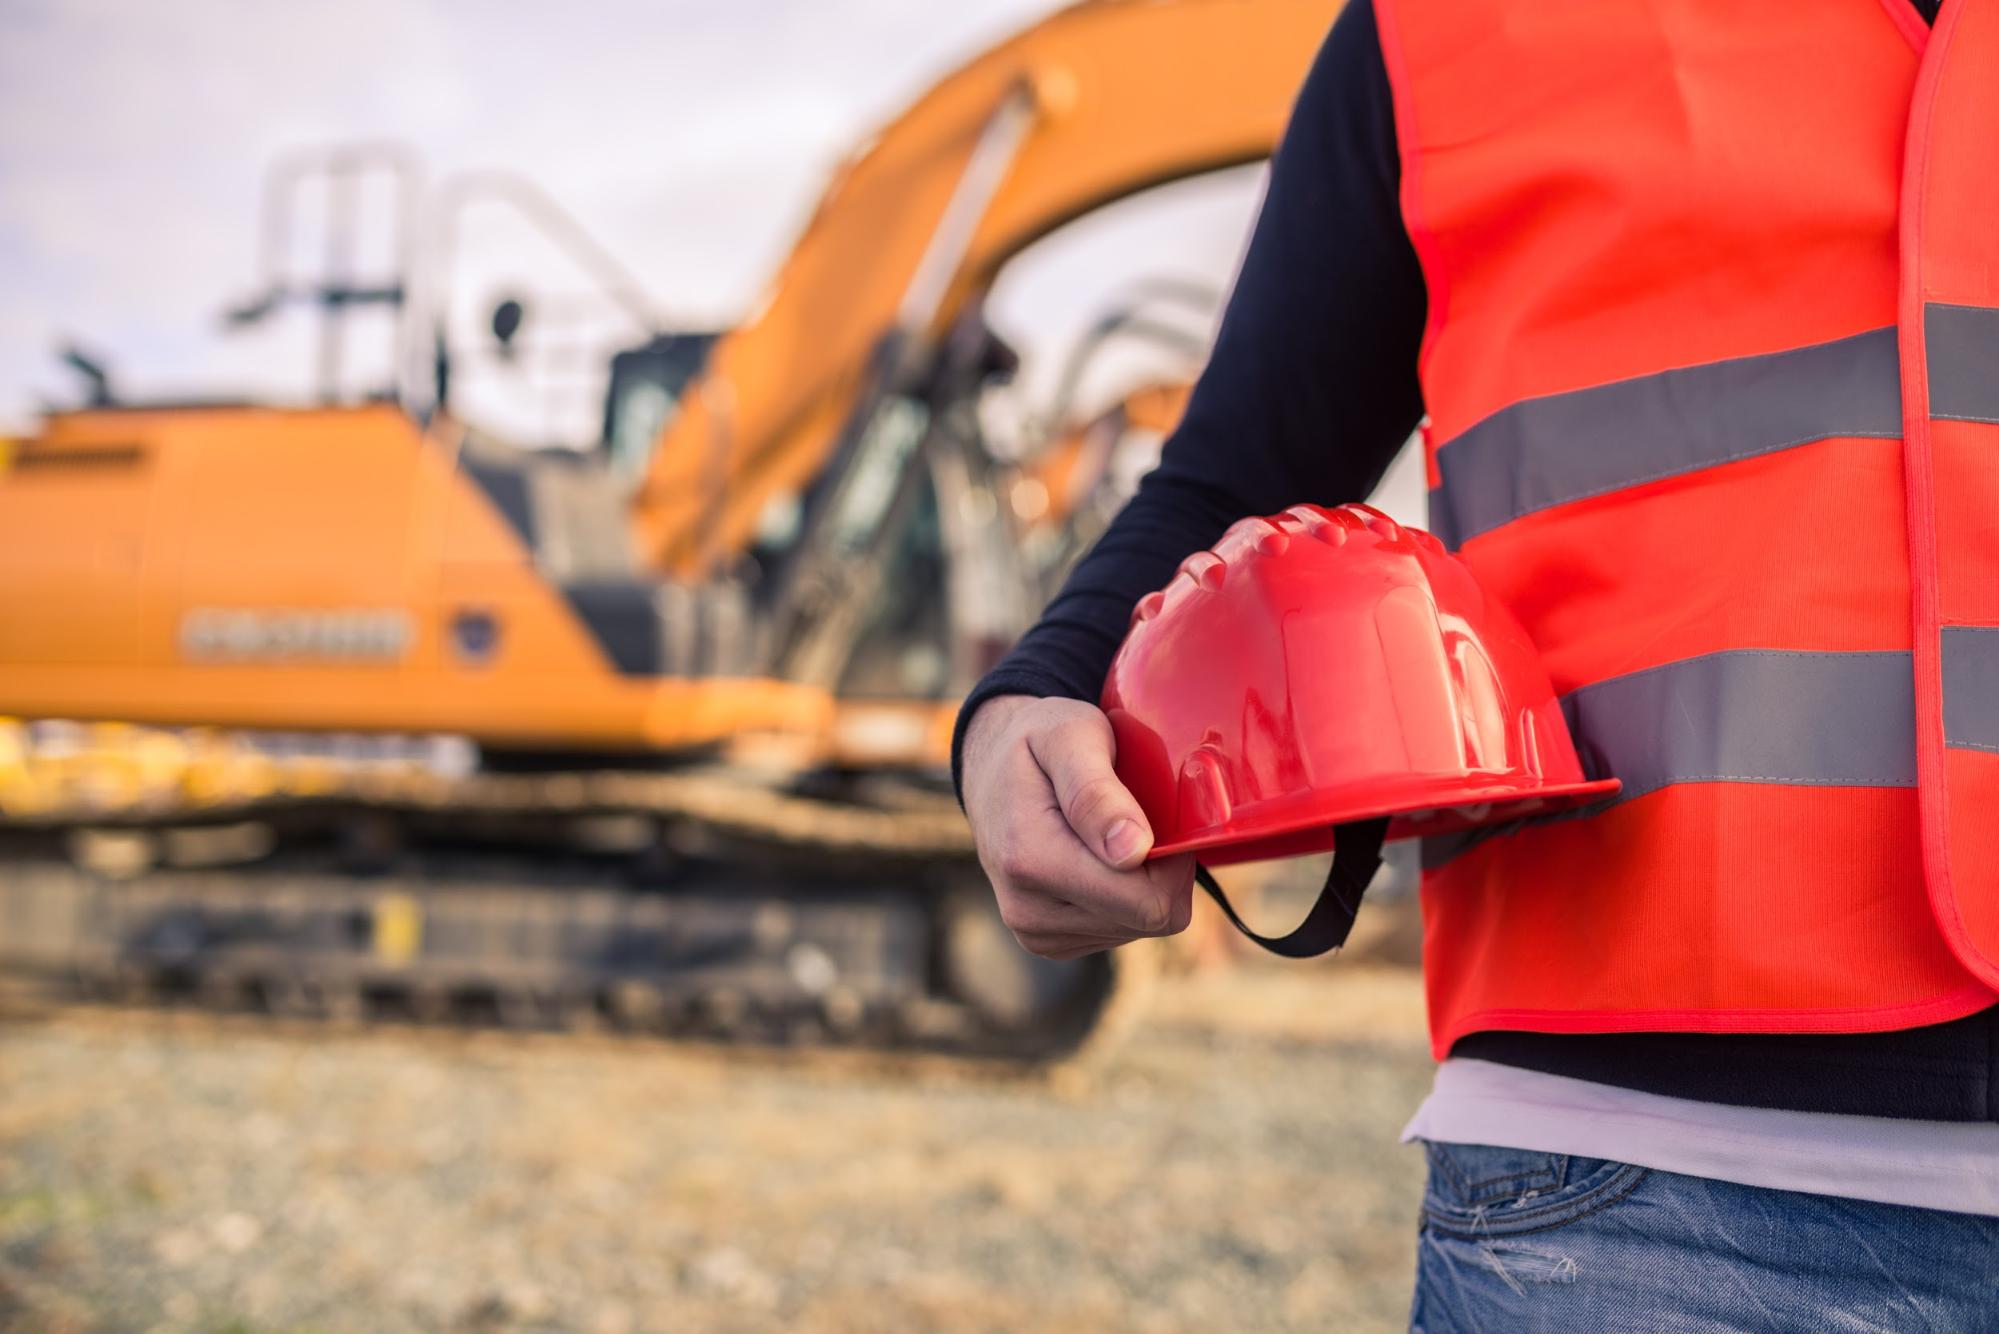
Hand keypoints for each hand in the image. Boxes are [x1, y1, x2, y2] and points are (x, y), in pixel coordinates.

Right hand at [960, 695, 1194, 959]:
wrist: (991, 766)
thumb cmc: (1039, 741)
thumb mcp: (1070, 737)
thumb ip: (1097, 793)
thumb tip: (1133, 851)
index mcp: (1031, 859)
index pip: (1147, 902)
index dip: (1173, 860)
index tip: (1162, 816)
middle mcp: (1027, 909)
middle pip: (1148, 919)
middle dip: (1161, 871)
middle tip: (1141, 818)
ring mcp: (1034, 931)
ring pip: (1137, 928)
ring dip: (1140, 882)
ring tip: (1111, 834)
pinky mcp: (1045, 940)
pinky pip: (1116, 932)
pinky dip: (1122, 896)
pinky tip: (1100, 858)